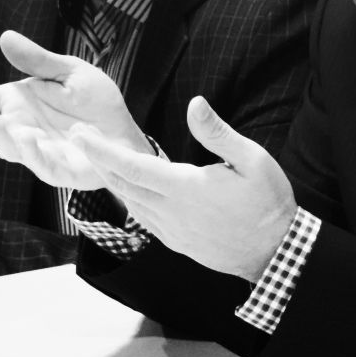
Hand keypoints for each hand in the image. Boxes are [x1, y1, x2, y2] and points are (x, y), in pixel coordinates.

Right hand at [0, 30, 147, 187]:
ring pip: (11, 150)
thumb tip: (5, 36)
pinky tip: (31, 137)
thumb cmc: (95, 100)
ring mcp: (37, 150)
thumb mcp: (69, 72)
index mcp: (20, 102)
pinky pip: (42, 164)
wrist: (125, 129)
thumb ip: (38, 60)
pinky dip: (34, 153)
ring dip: (2, 138)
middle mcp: (22, 127)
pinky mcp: (58, 169)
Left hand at [58, 96, 298, 281]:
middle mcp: (172, 212)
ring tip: (97, 158)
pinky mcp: (177, 242)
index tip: (80, 133)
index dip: (102, 150)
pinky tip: (127, 188)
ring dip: (110, 180)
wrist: (276, 252)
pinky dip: (128, 199)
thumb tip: (195, 104)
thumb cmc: (268, 202)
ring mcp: (172, 231)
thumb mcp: (253, 160)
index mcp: (186, 189)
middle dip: (97, 160)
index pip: (132, 167)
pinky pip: (143, 218)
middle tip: (79, 137)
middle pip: (122, 184)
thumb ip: (218, 133)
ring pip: (129, 203)